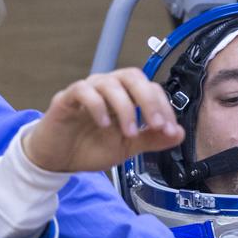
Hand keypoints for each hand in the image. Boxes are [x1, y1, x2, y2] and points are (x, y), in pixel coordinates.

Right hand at [23, 69, 183, 173]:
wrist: (58, 160)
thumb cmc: (89, 147)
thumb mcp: (128, 147)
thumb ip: (152, 139)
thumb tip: (180, 133)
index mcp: (124, 96)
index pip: (150, 88)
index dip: (163, 107)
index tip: (169, 130)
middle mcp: (107, 88)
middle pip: (133, 77)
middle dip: (149, 100)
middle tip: (156, 125)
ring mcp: (87, 91)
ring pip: (111, 83)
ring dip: (126, 108)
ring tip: (129, 132)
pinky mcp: (66, 99)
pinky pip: (83, 91)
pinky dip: (97, 106)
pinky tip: (104, 124)